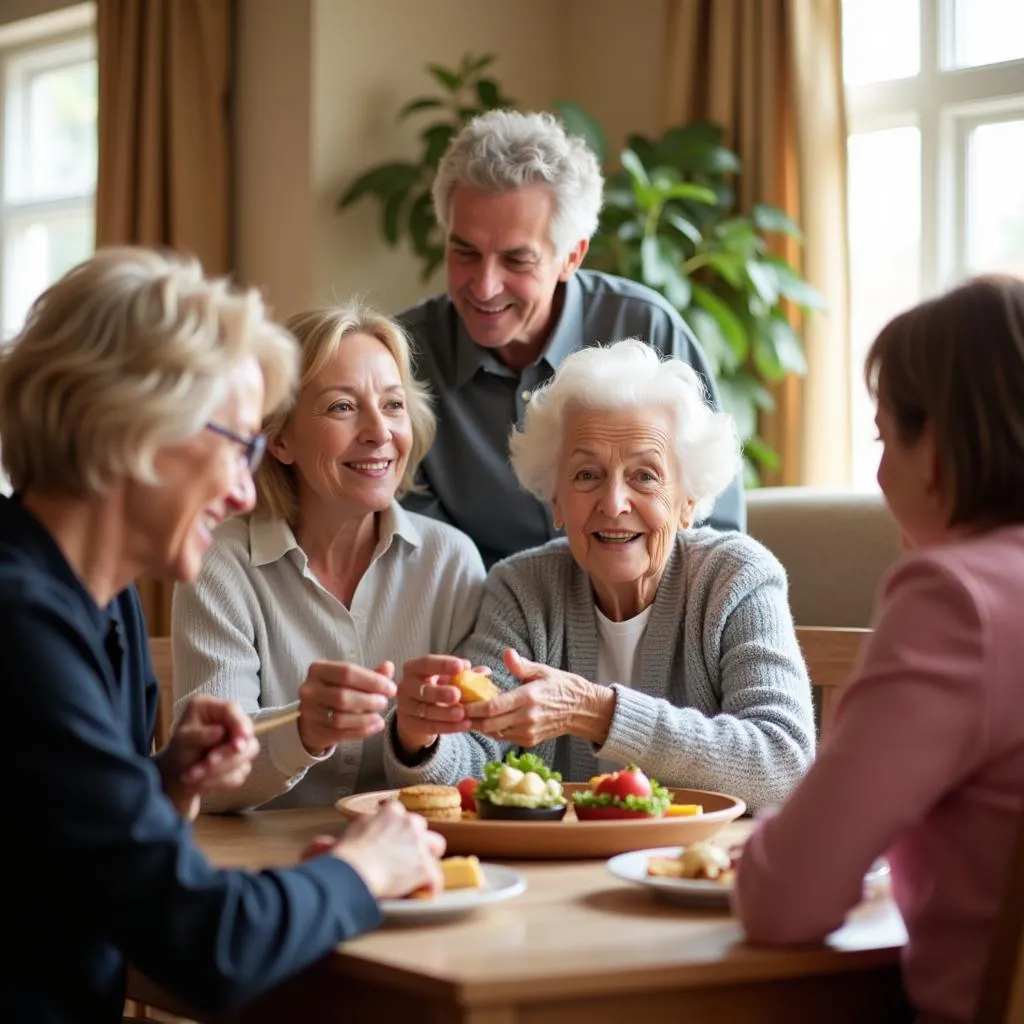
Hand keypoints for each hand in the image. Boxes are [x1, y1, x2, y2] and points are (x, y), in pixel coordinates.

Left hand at [156, 695, 258, 819]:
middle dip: (225, 755)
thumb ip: (199, 735)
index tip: (239, 743)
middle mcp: (231, 722)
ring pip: (244, 758)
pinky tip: (201, 781)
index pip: (232, 710)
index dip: (239, 724)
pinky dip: (218, 781)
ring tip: (193, 776)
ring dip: (219, 771)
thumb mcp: (181, 740)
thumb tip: (220, 732)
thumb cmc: (178, 750)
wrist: (177, 773)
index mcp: (213, 708)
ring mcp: (239, 743)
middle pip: (245, 736)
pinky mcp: (241, 763)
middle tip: (207, 764)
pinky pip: (238, 775)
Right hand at [297, 660, 396, 755]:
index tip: (391, 688)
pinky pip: (341, 733)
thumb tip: (389, 666)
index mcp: (318, 669)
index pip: (347, 672)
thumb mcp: (351, 678)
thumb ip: (371, 674)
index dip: (373, 681)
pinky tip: (376, 726)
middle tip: (384, 702)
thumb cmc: (336, 690)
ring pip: (340, 718)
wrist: (314, 715)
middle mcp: (309, 689)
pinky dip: (362, 730)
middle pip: (343, 696)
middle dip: (369, 700)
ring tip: (379, 716)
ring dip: (365, 718)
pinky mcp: (315, 731)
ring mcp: (309, 712)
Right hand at [330, 801, 445, 898]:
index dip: (396, 831)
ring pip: (436, 846)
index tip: (391, 843)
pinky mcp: (424, 866)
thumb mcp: (336, 840)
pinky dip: (430, 888)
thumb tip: (320, 844)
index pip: (400, 815)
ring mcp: (419, 843)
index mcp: (389, 812)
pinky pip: (435, 878)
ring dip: (428, 859)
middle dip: (416, 841)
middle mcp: (408, 822)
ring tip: (419, 875)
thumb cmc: (341, 858)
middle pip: (421, 827)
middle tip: (405, 859)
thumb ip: (333, 839)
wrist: (352, 872)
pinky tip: (424, 896)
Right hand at [394, 654, 473, 755]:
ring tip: (463, 713)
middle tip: (457, 694)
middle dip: (440, 692)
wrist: (417, 713)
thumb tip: (485, 671)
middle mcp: (406, 686)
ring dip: (446, 713)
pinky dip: (448, 727)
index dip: (443, 664)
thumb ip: (465, 675)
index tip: (461, 666)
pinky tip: (465, 725)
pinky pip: (430, 726)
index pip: (426, 663)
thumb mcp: (447, 679)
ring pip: (426, 710)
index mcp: (414, 668)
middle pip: (422, 689)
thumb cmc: (436, 689)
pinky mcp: (409, 725)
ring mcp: (405, 706)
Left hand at [465, 648, 612, 746]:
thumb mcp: (542, 670)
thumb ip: (521, 665)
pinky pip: (504, 737)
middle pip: (489, 724)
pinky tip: (484, 720)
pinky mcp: (529, 740)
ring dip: (479, 726)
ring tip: (464, 715)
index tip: (458, 702)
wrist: (582, 710)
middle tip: (454, 710)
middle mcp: (527, 718)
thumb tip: (507, 653)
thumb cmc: (561, 686)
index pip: (493, 707)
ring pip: (494, 733)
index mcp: (528, 698)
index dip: (473, 708)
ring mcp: (528, 732)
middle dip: (470, 719)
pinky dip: (492, 730)